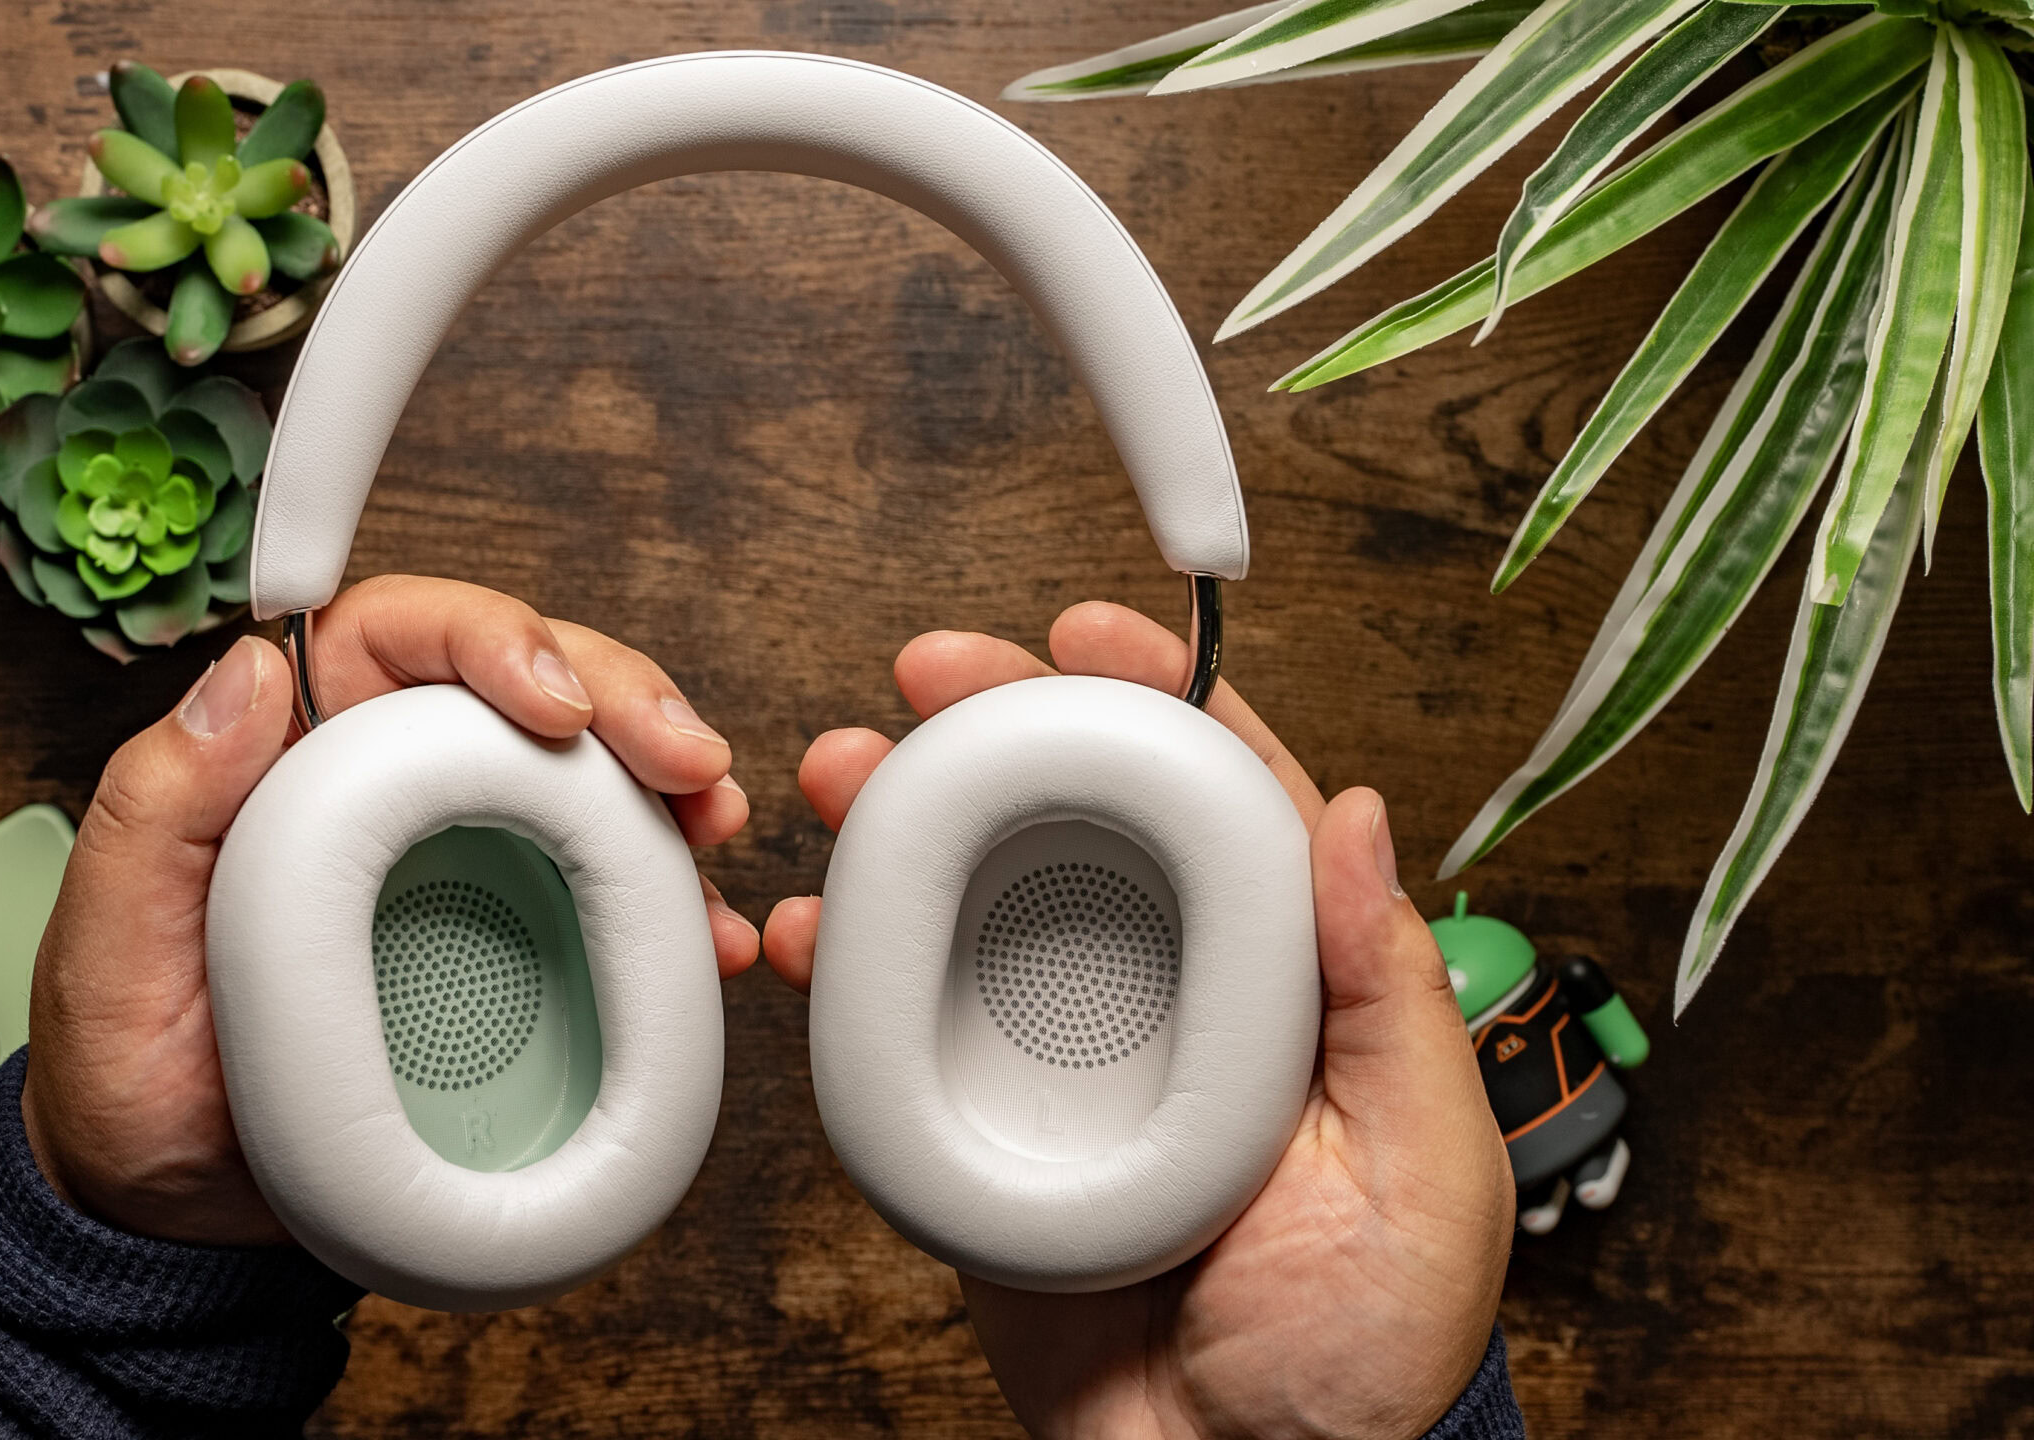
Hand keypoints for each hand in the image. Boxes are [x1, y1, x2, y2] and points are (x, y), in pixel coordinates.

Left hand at [22, 575, 760, 1245]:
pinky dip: (672, 907)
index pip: (399, 636)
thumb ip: (157, 805)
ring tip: (713, 830)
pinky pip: (605, 900)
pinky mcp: (508, 948)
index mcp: (290, 751)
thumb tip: (251, 673)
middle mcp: (383, 786)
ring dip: (664, 786)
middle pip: (518, 685)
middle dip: (619, 699)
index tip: (554, 703)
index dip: (492, 637)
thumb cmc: (125, 1077)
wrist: (174, 1222)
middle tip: (688, 763)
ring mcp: (457, 865)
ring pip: (582, 775)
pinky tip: (709, 937)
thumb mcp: (105, 942)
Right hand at [761, 602, 1513, 1439]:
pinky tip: (803, 929)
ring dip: (901, 821)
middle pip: (1079, 821)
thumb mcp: (1422, 1166)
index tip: (1086, 628)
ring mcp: (1068, 1059)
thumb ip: (1382, 994)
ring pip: (976, 900)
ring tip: (838, 776)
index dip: (1157, 695)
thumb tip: (1357, 812)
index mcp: (1284, 986)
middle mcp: (1171, 998)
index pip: (1224, 802)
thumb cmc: (1358, 1353)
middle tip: (926, 678)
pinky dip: (844, 964)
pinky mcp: (984, 1126)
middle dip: (999, 725)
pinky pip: (903, 1024)